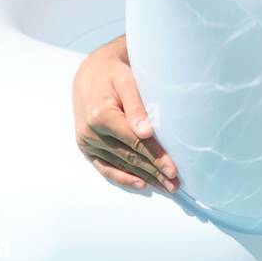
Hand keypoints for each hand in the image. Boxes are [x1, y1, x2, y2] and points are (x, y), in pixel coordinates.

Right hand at [73, 35, 178, 192]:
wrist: (90, 74)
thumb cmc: (114, 74)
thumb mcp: (127, 81)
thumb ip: (136, 106)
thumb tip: (147, 132)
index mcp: (101, 116)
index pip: (135, 142)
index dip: (155, 157)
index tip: (172, 170)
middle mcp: (90, 132)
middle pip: (130, 157)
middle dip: (154, 172)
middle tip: (175, 184)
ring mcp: (87, 142)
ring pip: (120, 164)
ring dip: (144, 177)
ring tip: (165, 187)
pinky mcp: (86, 148)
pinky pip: (105, 167)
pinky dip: (123, 177)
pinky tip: (141, 184)